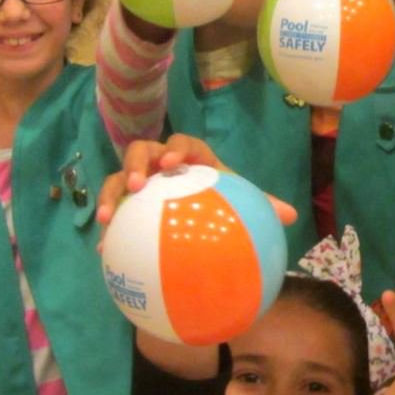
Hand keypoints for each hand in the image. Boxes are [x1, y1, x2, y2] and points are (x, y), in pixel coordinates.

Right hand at [96, 133, 296, 227]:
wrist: (199, 214)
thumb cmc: (220, 201)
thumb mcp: (239, 201)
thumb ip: (261, 205)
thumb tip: (291, 215)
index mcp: (190, 157)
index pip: (183, 142)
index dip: (178, 147)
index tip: (174, 160)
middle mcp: (160, 164)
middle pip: (142, 151)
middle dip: (136, 164)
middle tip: (138, 184)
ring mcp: (139, 182)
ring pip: (118, 177)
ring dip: (110, 194)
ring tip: (107, 218)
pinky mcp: (124, 203)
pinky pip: (112, 210)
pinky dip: (108, 228)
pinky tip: (103, 251)